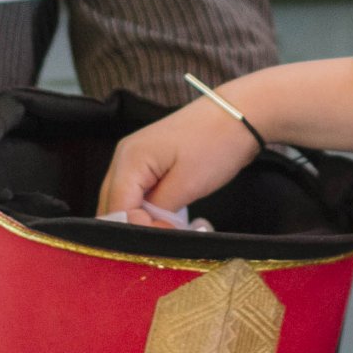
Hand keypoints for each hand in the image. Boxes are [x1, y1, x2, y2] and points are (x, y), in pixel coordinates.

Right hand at [100, 94, 274, 222]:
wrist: (240, 114)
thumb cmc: (216, 144)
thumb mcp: (187, 184)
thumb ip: (157, 212)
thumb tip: (143, 230)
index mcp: (129, 159)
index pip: (116, 209)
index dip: (137, 230)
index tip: (167, 238)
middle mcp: (124, 156)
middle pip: (113, 205)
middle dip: (134, 227)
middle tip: (166, 238)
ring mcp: (135, 157)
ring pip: (124, 200)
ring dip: (141, 219)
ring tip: (168, 230)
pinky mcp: (149, 161)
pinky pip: (138, 192)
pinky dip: (148, 208)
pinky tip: (167, 218)